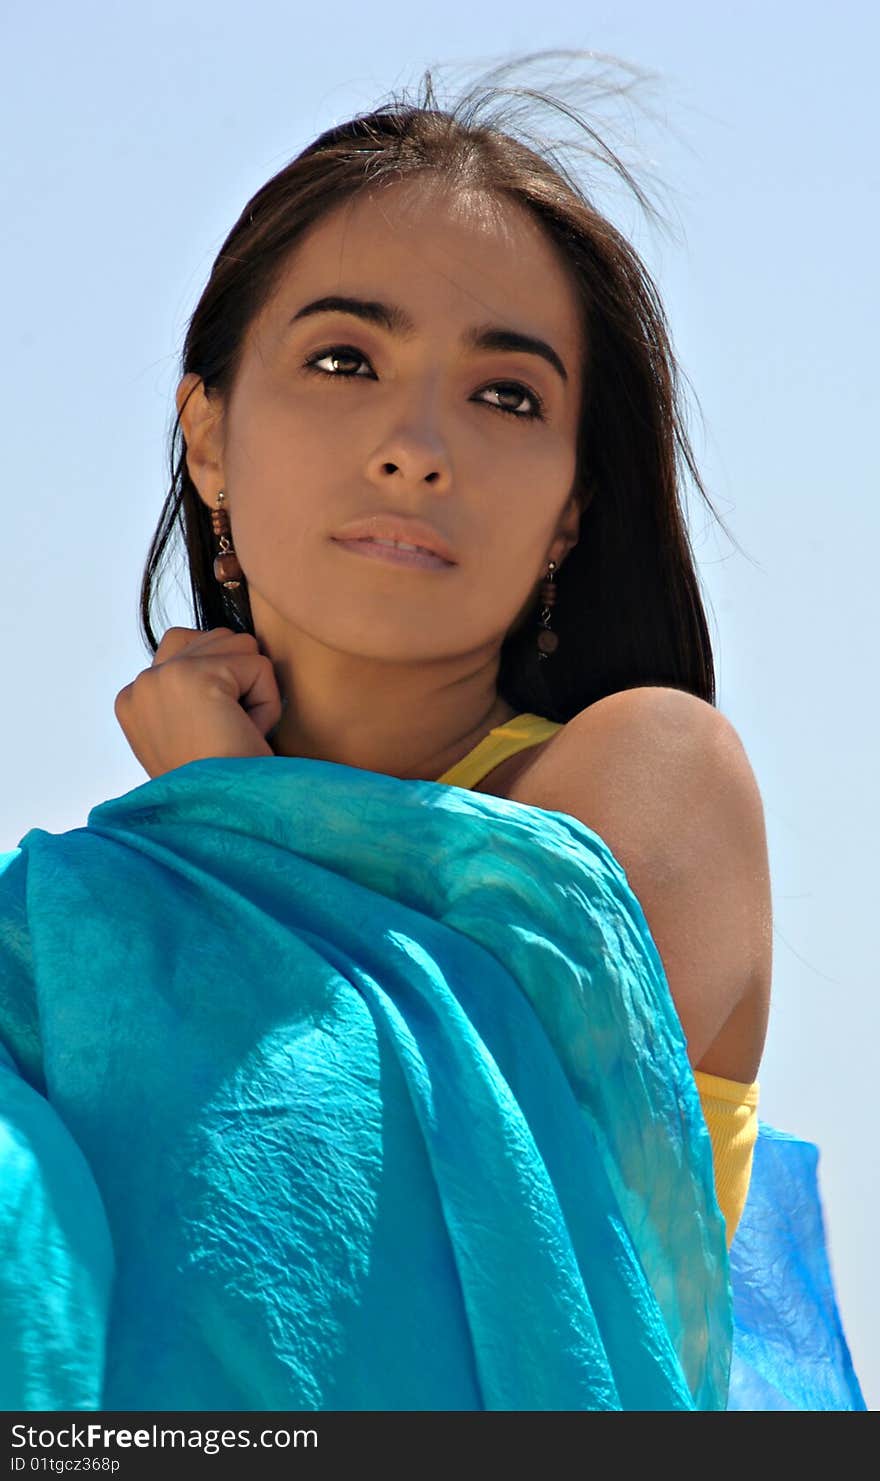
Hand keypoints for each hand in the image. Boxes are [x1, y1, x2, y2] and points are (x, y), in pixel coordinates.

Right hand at [114, 626, 283, 779]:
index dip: (223, 687)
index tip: (213, 736)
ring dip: (254, 692)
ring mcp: (162, 677)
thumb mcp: (191, 736)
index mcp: (132, 699)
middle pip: (218, 638)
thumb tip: (233, 645)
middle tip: (228, 736)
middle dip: (239, 683)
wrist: (222, 822)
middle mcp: (140, 684)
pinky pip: (260, 666)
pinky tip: (246, 735)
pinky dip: (267, 705)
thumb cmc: (222, 789)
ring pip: (242, 646)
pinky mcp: (195, 676)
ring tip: (236, 735)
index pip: (190, 647)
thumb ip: (193, 693)